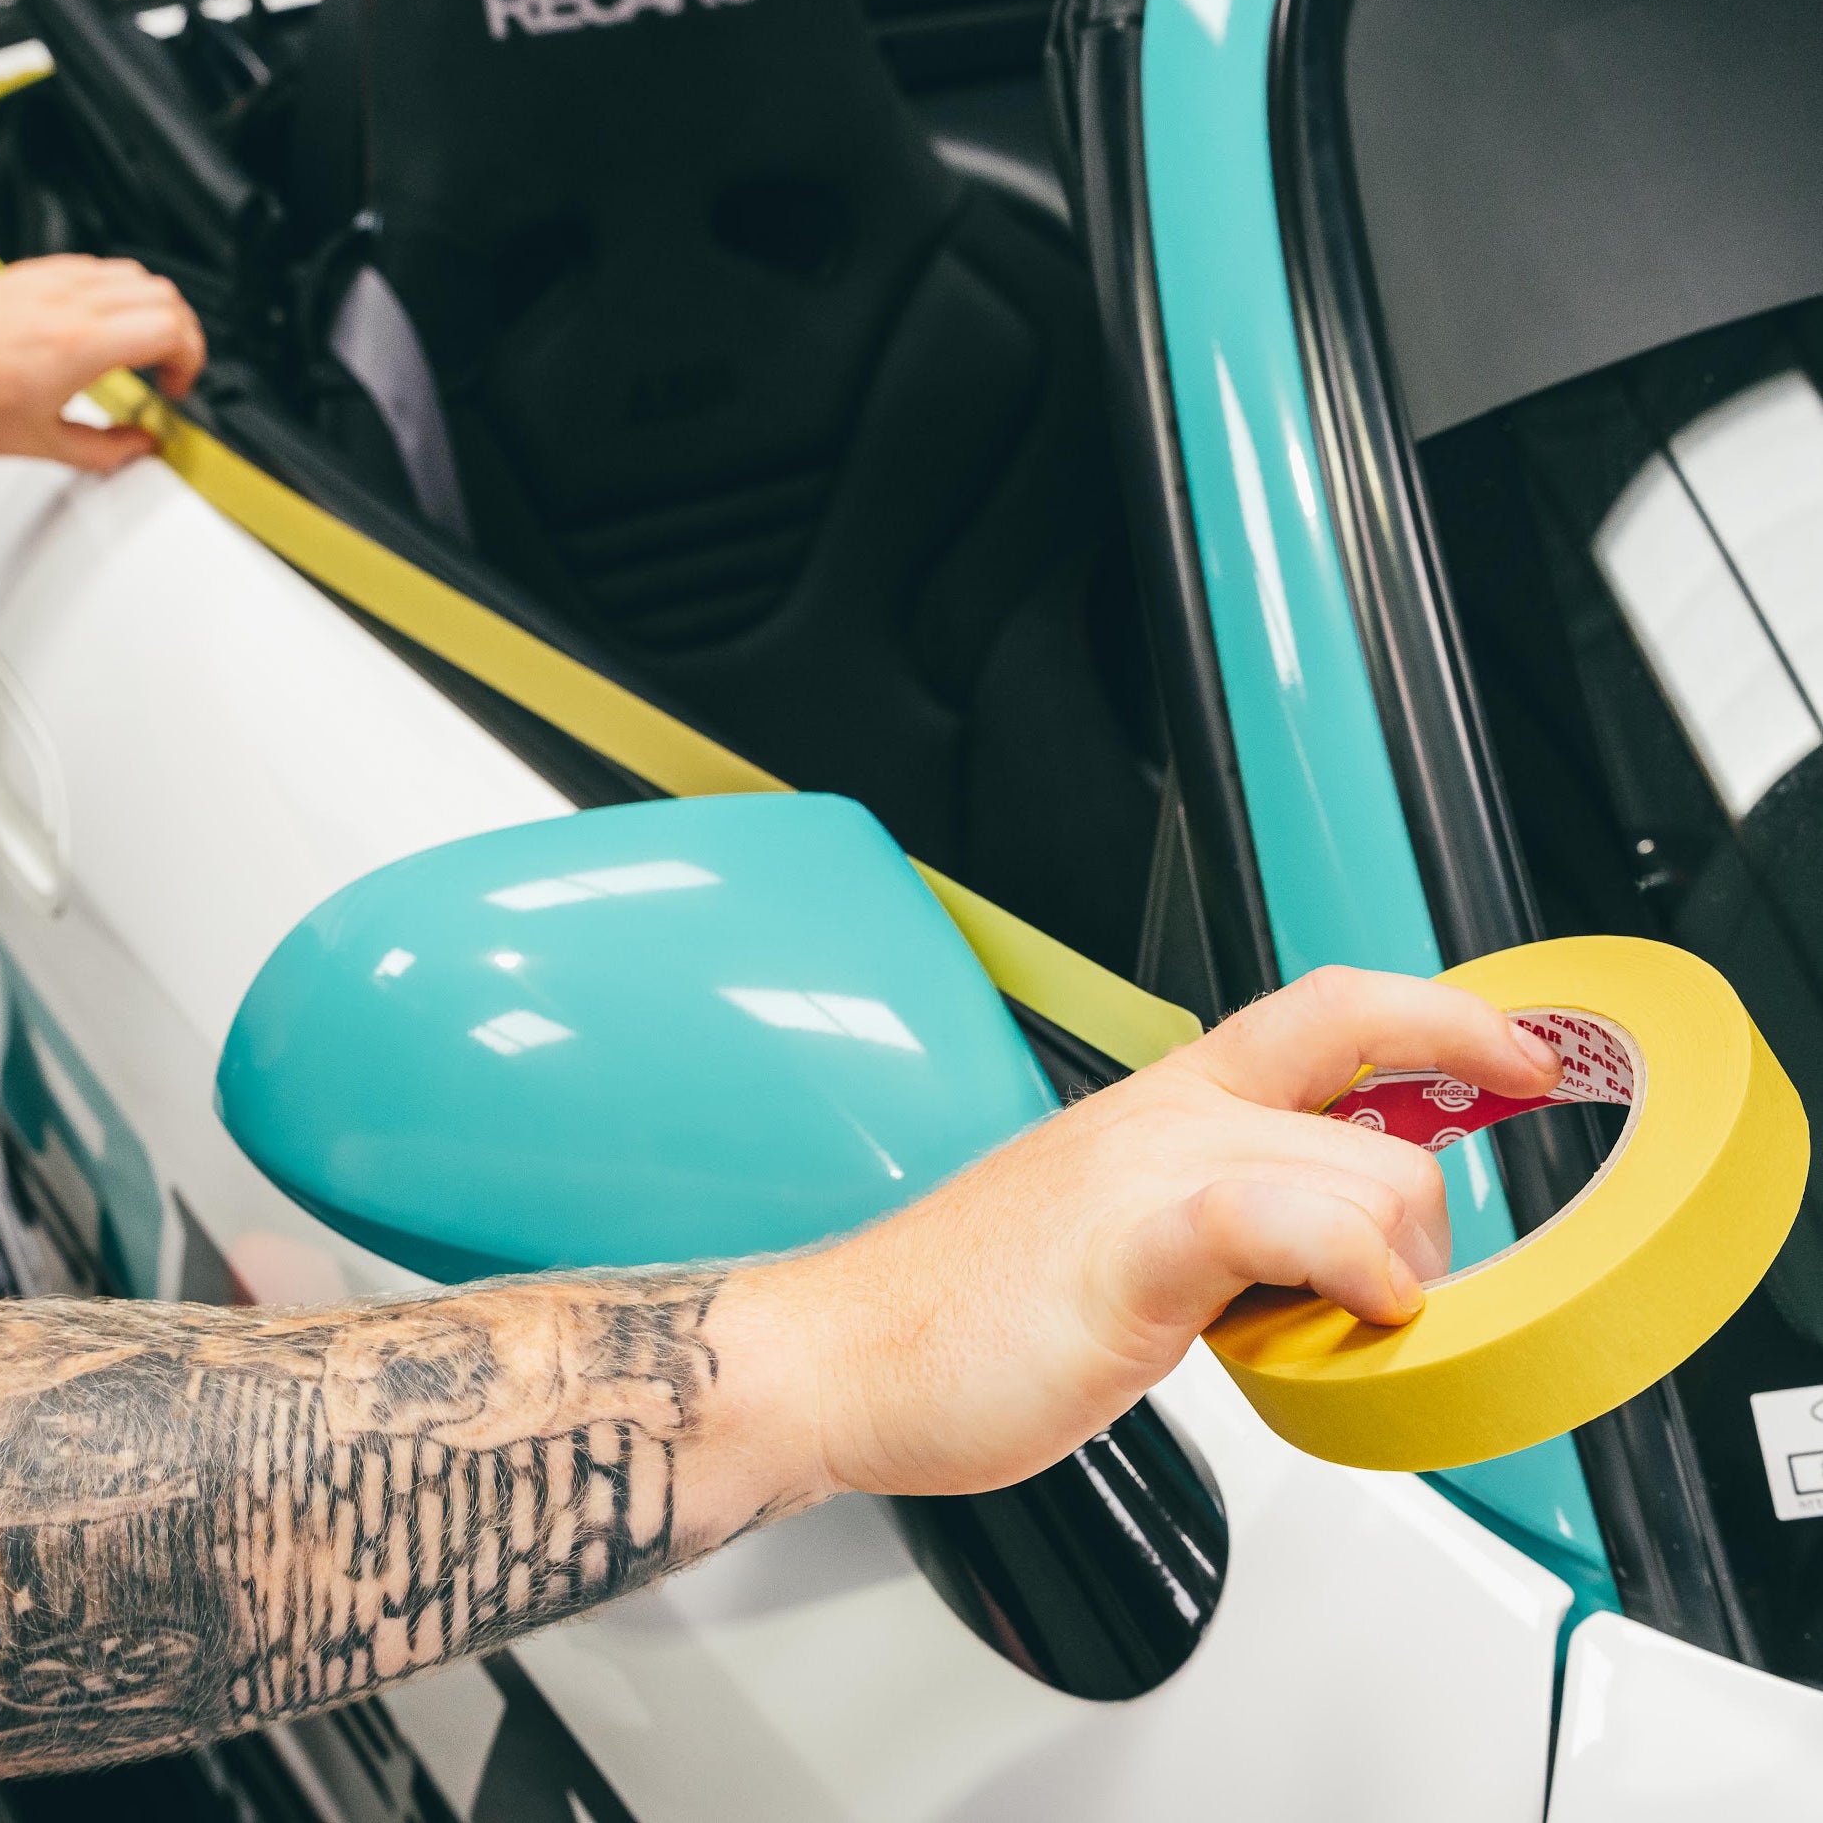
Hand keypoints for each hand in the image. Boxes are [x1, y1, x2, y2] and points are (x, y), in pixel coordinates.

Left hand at [0, 255, 204, 471]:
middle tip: (170, 368)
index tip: (176, 387)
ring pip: (133, 274)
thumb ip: (107, 450)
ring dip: (151, 309)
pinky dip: (115, 294)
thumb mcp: (43, 445)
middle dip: (182, 334)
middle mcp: (67, 302)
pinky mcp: (27, 275)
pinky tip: (101, 326)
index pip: (173, 328)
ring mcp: (46, 281)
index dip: (192, 359)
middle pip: (163, 294)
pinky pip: (93, 268)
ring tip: (142, 346)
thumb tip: (139, 446)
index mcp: (80, 344)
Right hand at [787, 965, 1562, 1497]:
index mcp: (1164, 1101)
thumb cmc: (961, 1306)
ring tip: (1325, 1330)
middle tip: (1375, 1302)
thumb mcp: (1109, 1225)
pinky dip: (1349, 1261)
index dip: (1443, 1016)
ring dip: (1396, 1265)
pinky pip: (1277, 1216)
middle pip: (1378, 1119)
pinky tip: (1352, 1313)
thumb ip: (1216, 1216)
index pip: (1331, 1010)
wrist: (842, 1349)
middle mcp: (1166, 1117)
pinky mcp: (1129, 1249)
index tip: (1517, 1053)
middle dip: (1423, 1224)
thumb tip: (1311, 1253)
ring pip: (1361, 1171)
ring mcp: (1149, 1174)